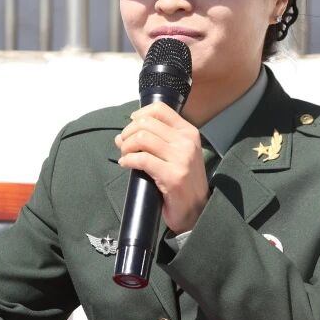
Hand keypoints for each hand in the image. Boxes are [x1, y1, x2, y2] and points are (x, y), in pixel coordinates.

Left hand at [115, 101, 208, 233]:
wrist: (197, 210)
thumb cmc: (184, 182)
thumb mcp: (178, 154)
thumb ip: (157, 141)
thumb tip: (122, 136)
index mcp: (189, 132)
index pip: (160, 110)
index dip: (139, 114)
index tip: (130, 124)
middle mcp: (186, 142)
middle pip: (146, 123)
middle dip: (128, 133)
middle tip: (123, 145)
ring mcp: (180, 159)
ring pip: (142, 138)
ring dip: (126, 146)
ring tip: (125, 155)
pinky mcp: (172, 176)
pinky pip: (142, 159)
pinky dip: (128, 160)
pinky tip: (125, 164)